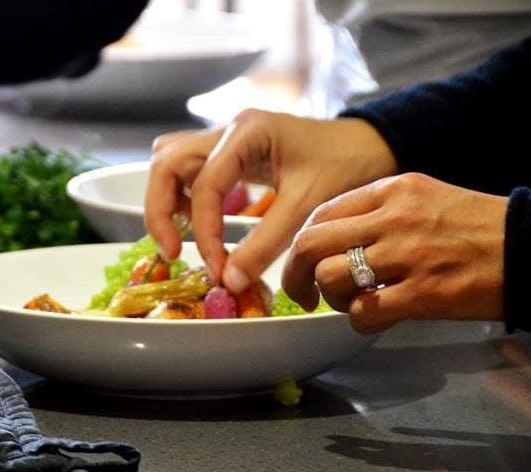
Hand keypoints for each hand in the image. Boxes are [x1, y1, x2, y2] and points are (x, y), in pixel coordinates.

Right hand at [144, 110, 397, 292]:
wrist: (370, 146)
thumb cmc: (346, 165)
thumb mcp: (308, 205)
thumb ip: (266, 243)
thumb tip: (230, 280)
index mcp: (247, 132)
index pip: (205, 183)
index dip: (204, 229)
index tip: (216, 266)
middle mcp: (228, 131)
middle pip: (166, 163)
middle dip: (160, 210)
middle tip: (173, 252)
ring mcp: (224, 141)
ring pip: (169, 164)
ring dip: (166, 201)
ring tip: (181, 240)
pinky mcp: (228, 156)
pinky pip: (187, 173)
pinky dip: (182, 199)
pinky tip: (199, 225)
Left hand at [282, 173, 507, 333]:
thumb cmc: (476, 227)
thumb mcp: (423, 199)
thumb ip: (377, 212)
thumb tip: (333, 241)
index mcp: (391, 190)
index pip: (319, 214)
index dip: (301, 245)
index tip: (304, 265)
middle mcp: (394, 217)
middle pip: (311, 243)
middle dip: (295, 275)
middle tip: (303, 295)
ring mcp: (407, 255)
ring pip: (330, 277)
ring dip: (332, 298)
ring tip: (352, 302)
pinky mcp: (423, 293)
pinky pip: (364, 312)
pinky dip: (360, 320)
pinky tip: (377, 317)